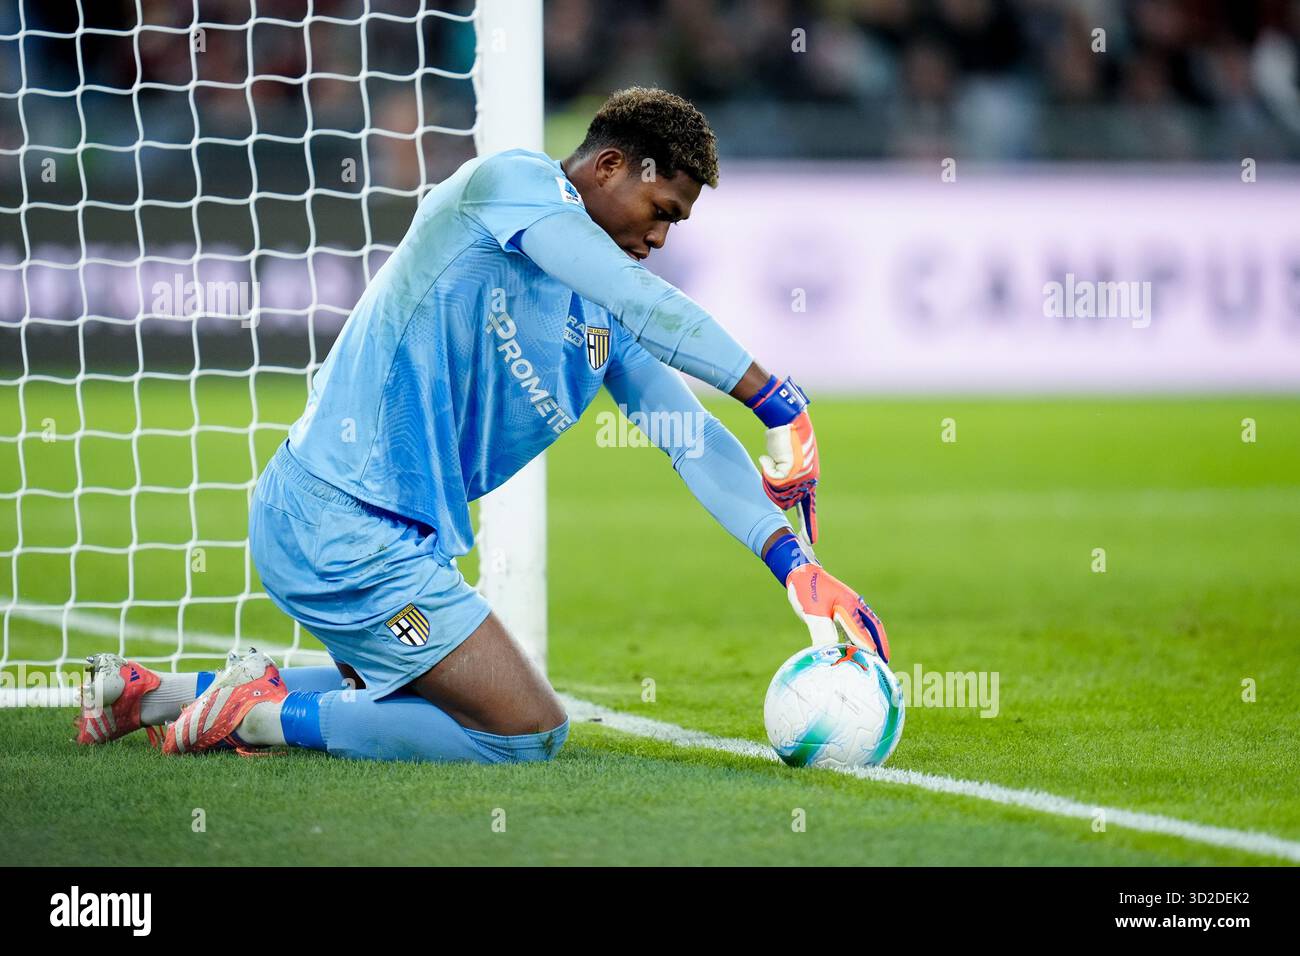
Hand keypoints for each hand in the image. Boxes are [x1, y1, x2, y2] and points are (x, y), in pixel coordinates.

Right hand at [746, 375, 817, 541]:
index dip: (809, 524)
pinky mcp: (792, 471)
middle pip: (784, 501)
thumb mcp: (790, 459)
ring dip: (769, 477)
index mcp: (811, 480)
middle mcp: (809, 481)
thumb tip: (781, 493)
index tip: (810, 542)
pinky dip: (766, 469)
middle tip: (770, 468)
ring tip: (771, 459)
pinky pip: (772, 480)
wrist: (788, 419)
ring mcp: (802, 476)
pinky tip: (768, 457)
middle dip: (773, 488)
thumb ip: (788, 476)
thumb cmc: (787, 437)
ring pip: (777, 492)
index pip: (809, 507)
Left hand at [785, 564, 889, 661]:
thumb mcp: (813, 612)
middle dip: (880, 643)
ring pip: (866, 625)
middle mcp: (854, 605)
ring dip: (871, 639)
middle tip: (885, 660)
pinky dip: (859, 634)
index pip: (862, 632)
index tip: (876, 663)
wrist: (800, 570)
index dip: (870, 649)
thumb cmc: (806, 590)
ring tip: (875, 656)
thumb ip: (823, 632)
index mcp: (849, 606)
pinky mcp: (841, 605)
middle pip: (873, 627)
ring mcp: (848, 604)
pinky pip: (855, 623)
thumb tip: (830, 652)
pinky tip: (854, 644)